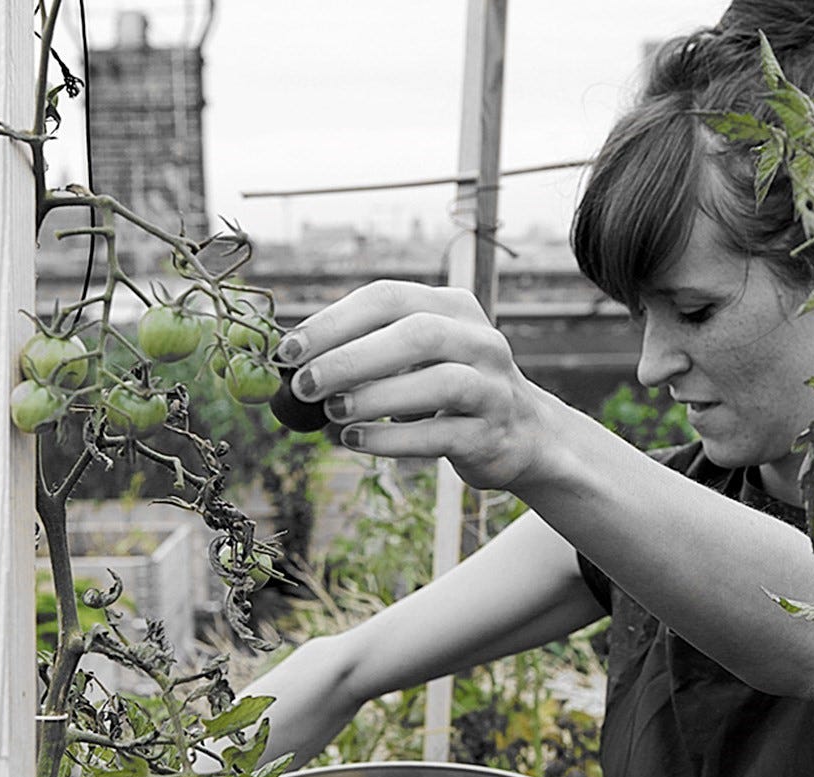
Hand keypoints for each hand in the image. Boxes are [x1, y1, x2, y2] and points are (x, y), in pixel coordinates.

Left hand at [277, 279, 554, 489]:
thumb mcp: (419, 357)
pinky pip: (441, 434)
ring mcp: (493, 387)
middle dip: (351, 357)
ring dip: (376, 397)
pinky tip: (354, 441)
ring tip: (330, 412)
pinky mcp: (492, 434)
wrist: (524, 434)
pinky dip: (392, 439)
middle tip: (303, 383)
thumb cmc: (450, 392)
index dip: (334, 320)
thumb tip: (293, 362)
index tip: (290, 349)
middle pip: (417, 334)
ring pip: (439, 382)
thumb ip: (369, 351)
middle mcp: (480, 340)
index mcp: (454, 307)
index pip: (388, 298)